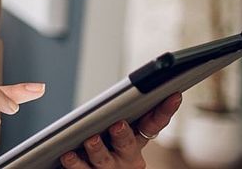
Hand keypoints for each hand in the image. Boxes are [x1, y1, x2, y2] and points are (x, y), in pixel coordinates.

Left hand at [59, 92, 182, 168]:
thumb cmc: (106, 141)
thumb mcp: (116, 123)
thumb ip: (115, 105)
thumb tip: (94, 81)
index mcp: (137, 138)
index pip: (154, 123)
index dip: (164, 110)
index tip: (174, 95)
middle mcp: (127, 156)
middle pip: (127, 144)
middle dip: (123, 135)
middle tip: (118, 125)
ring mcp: (110, 168)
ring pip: (104, 160)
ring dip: (97, 149)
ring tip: (91, 139)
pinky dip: (75, 163)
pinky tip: (67, 155)